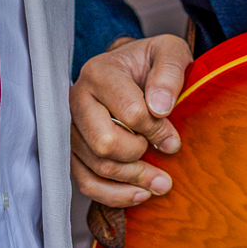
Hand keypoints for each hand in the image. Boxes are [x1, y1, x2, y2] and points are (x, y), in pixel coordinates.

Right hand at [69, 34, 190, 206]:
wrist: (133, 68)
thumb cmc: (152, 62)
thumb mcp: (170, 53)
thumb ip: (168, 73)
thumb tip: (160, 108)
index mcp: (100, 73)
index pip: (130, 113)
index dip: (157, 131)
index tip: (174, 138)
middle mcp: (78, 100)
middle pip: (105, 143)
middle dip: (139, 156)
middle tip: (163, 153)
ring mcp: (72, 127)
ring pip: (96, 167)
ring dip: (132, 181)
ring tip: (161, 183)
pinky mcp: (73, 150)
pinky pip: (85, 182)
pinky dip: (114, 195)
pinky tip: (140, 193)